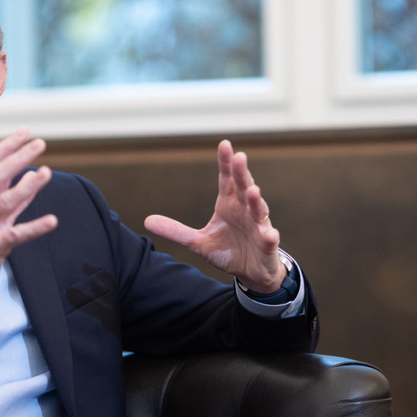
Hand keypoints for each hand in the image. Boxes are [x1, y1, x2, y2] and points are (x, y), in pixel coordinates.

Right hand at [0, 128, 55, 322]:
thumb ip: (13, 199)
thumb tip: (32, 177)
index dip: (7, 146)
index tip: (25, 131)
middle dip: (18, 157)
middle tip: (40, 143)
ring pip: (6, 201)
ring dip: (27, 186)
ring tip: (46, 172)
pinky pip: (16, 235)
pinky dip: (35, 227)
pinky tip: (53, 221)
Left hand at [144, 140, 285, 292]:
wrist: (249, 272)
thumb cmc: (227, 251)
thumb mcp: (197, 242)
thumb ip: (175, 231)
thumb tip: (146, 220)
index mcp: (228, 205)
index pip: (226, 180)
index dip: (225, 163)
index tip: (224, 144)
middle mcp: (245, 210)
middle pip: (243, 188)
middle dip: (242, 173)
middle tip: (239, 157)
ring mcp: (258, 226)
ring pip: (258, 210)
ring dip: (255, 201)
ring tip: (252, 191)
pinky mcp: (267, 244)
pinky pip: (269, 239)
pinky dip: (269, 235)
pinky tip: (269, 233)